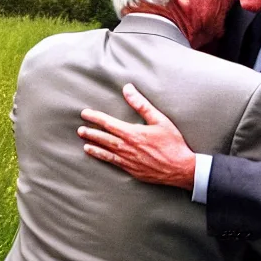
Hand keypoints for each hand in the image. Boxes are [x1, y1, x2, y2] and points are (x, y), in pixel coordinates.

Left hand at [77, 83, 195, 189]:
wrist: (180, 168)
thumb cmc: (173, 143)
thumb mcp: (160, 120)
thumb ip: (142, 105)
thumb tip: (128, 89)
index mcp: (133, 133)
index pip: (108, 123)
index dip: (95, 117)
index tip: (85, 113)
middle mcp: (127, 147)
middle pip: (104, 138)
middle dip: (91, 131)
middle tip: (80, 128)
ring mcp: (128, 160)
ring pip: (105, 151)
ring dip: (94, 144)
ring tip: (84, 140)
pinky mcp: (131, 170)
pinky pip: (112, 162)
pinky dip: (102, 157)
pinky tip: (96, 154)